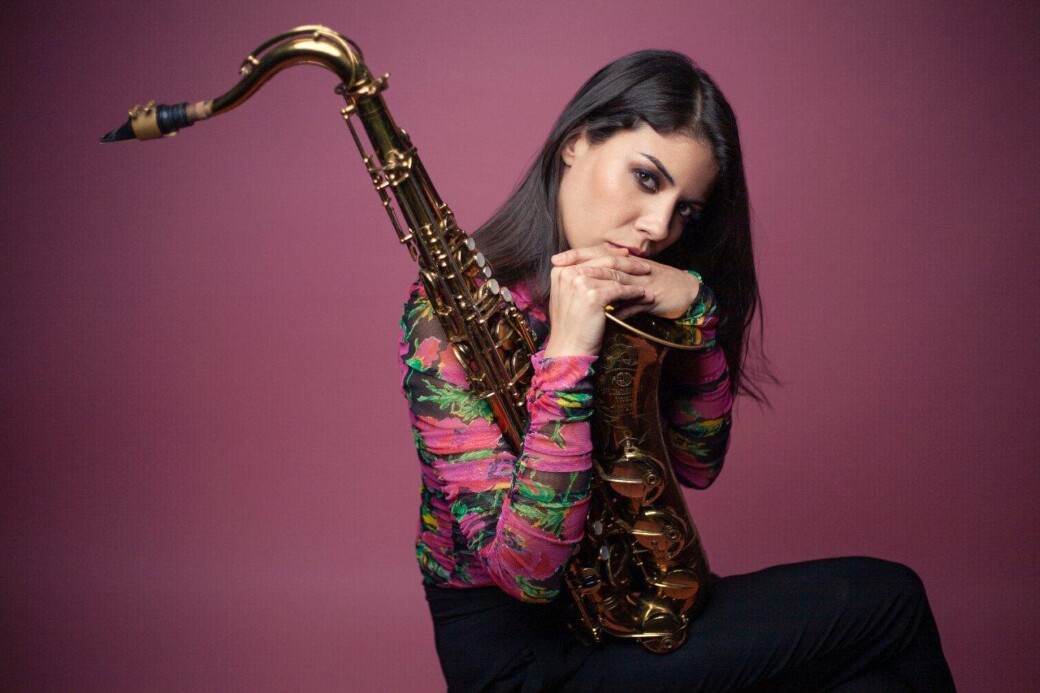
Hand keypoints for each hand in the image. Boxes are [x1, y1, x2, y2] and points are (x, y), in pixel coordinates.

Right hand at [542, 244, 652, 356]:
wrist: (568, 348)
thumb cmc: (572, 325)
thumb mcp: (569, 296)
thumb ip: (578, 278)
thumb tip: (599, 265)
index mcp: (561, 270)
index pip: (590, 255)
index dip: (611, 254)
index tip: (627, 256)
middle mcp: (568, 273)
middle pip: (604, 261)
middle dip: (627, 263)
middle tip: (644, 267)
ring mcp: (579, 283)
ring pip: (614, 276)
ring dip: (634, 279)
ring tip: (648, 282)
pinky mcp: (592, 295)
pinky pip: (620, 290)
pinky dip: (634, 292)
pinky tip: (644, 295)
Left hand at [551, 245, 700, 321]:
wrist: (686, 291)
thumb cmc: (656, 285)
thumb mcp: (631, 280)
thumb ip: (611, 281)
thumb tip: (585, 282)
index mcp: (626, 263)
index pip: (598, 254)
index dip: (577, 255)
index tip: (556, 260)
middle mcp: (633, 269)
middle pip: (605, 263)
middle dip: (582, 265)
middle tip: (560, 268)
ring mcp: (643, 282)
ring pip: (619, 280)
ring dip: (600, 286)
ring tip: (581, 292)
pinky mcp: (655, 296)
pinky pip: (637, 304)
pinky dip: (623, 310)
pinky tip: (608, 316)